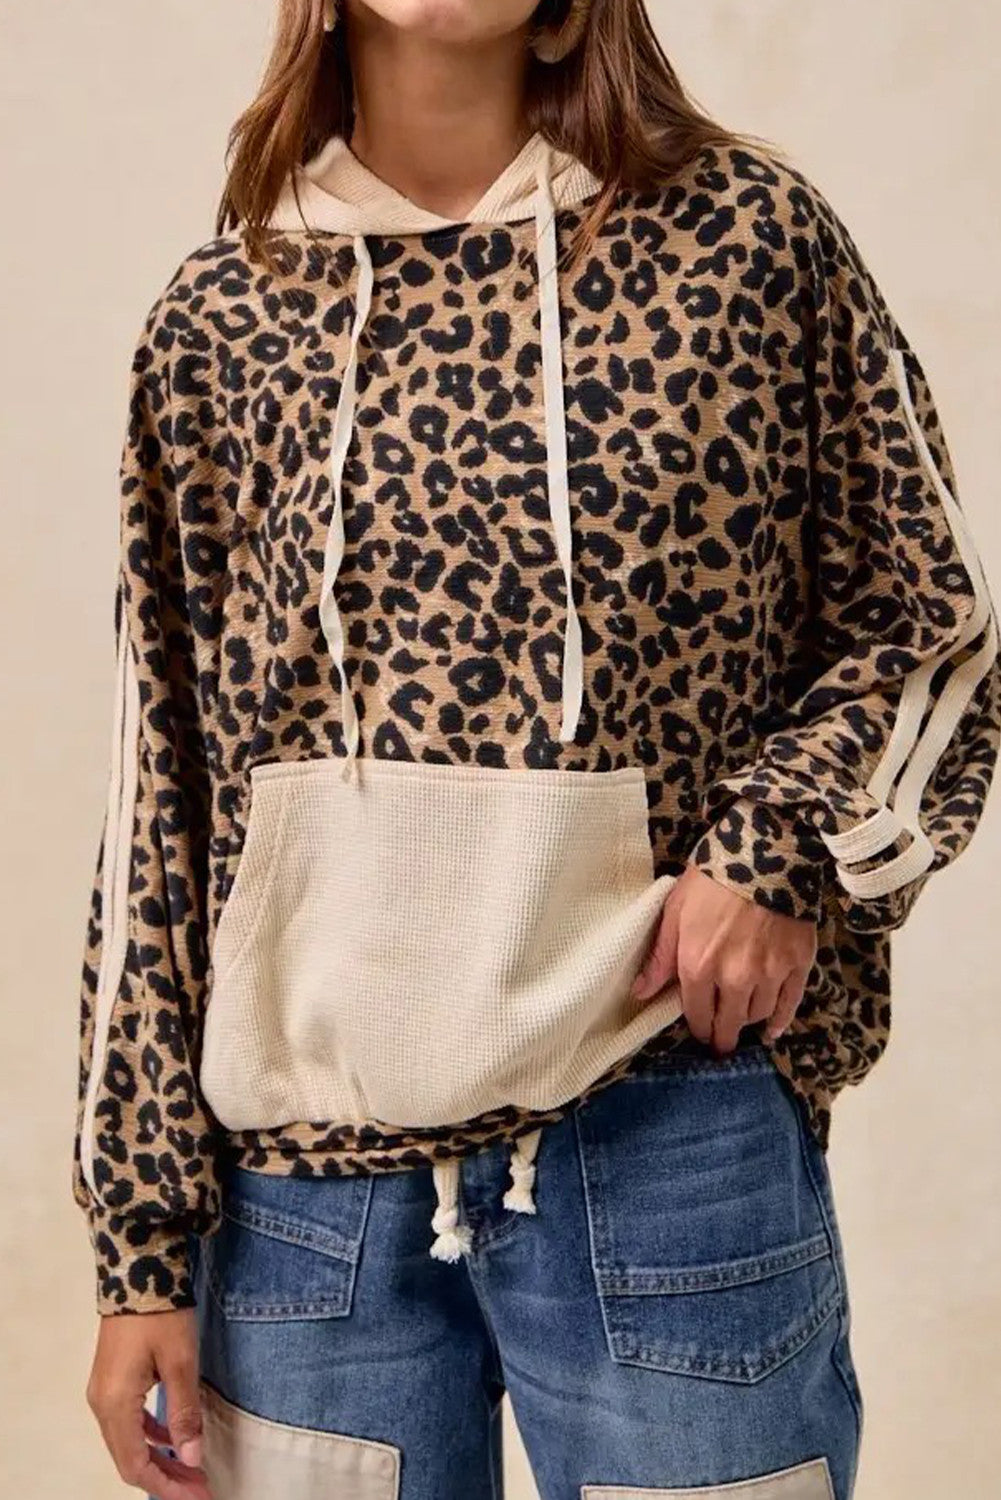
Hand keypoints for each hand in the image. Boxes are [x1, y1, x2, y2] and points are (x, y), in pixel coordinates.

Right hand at [87, 1307, 211, 1499]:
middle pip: (130, 1460)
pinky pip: (128, 1422)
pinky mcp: (112, 1380)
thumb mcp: (180, 1361)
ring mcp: (104, 1392)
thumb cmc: (160, 1314)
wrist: (138, 1268)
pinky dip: (151, 1436)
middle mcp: (102, 1404)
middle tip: (201, 1487)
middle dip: (166, 1479)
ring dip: (159, 1459)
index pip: (136, 1466)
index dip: (168, 1487)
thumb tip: (190, 1459)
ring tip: (193, 1468)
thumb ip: (184, 1412)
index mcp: (115, 1404)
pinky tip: (175, 1436)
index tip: (199, 1495)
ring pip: (128, 1443)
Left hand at [631, 865, 816, 1053]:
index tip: (700, 1032)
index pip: (697, 1015)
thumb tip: (640, 993)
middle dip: (722, 1037)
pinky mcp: (797, 964)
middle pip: (729, 1024)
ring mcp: (769, 974)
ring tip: (742, 1021)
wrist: (764, 854)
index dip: (698, 1028)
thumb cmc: (712, 879)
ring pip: (758, 1015)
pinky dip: (780, 1020)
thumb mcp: (674, 911)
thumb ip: (660, 957)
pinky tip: (773, 1029)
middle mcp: (734, 979)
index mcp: (698, 966)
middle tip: (720, 1042)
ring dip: (747, 1021)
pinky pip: (789, 1004)